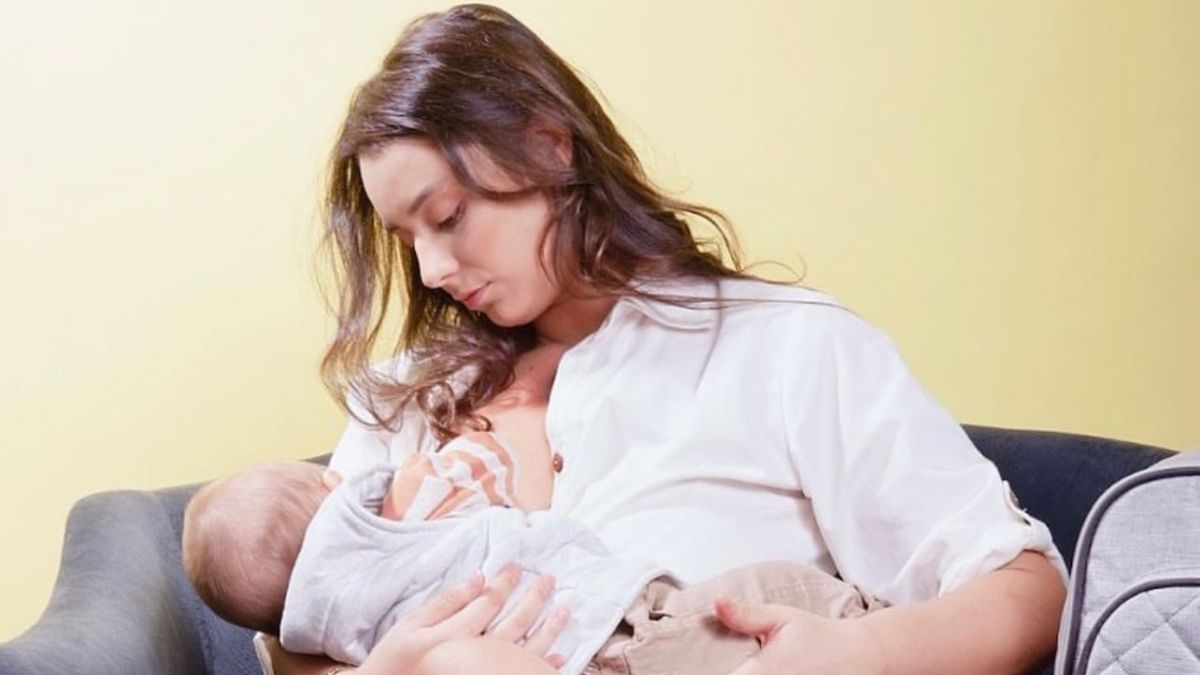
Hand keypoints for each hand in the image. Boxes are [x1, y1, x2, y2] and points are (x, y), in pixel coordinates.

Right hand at [359, 563, 569, 674]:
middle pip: (513, 622)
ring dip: (548, 629)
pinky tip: (558, 655)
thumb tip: (477, 578)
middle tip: (549, 579)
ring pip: (526, 649)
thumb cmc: (394, 662)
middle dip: (534, 599)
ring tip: (565, 609)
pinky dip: (543, 666)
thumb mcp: (410, 627)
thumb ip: (445, 603)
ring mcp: (487, 673)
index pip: (488, 602)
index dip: (505, 582)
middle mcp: (477, 655)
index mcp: (456, 635)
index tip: (517, 566)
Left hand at [714, 598, 886, 674]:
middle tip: (733, 664)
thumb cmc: (818, 635)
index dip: (708, 674)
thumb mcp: (782, 618)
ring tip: (746, 667)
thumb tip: (716, 603)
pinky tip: (763, 673)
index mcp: (762, 674)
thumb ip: (745, 616)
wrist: (860, 655)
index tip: (692, 669)